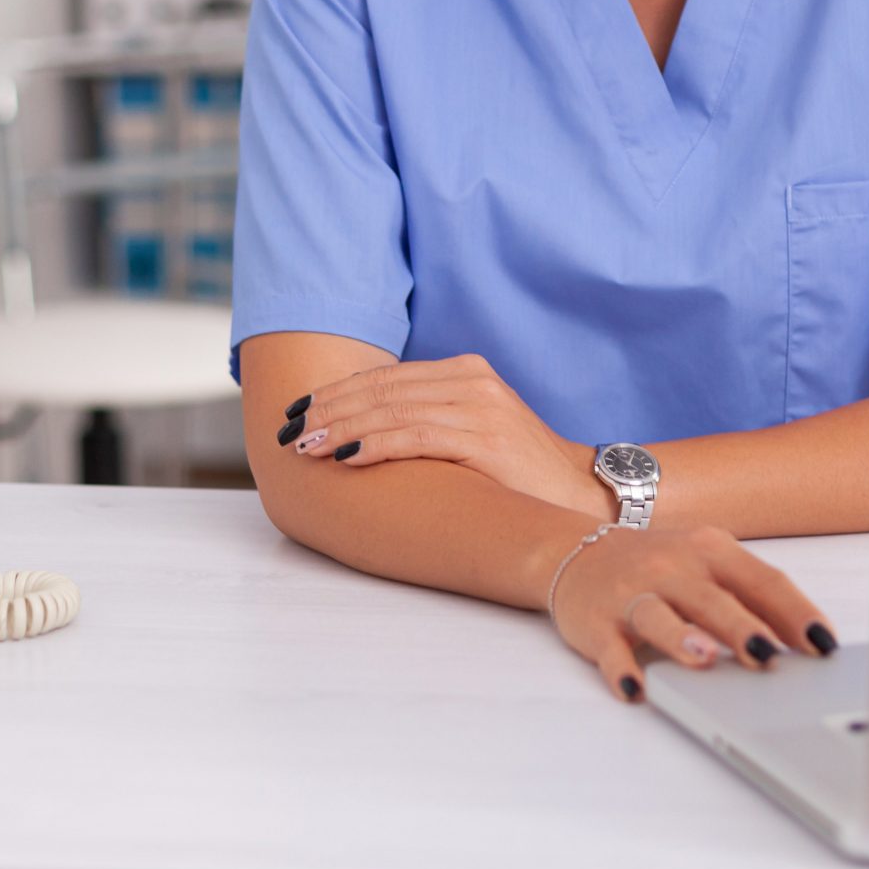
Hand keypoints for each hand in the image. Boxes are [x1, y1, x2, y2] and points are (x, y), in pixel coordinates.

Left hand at [276, 354, 605, 515]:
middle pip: (383, 390)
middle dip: (328, 410)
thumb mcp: (473, 432)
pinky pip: (417, 436)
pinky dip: (375, 444)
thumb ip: (430, 419)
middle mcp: (472, 380)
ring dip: (341, 428)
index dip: (336, 393)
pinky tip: (346, 458)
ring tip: (306, 446)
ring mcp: (481, 407)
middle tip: (289, 431)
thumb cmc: (518, 474)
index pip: (387, 378)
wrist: (578, 496)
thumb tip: (363, 430)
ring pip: (392, 411)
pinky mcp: (486, 438)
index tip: (297, 411)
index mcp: (466, 372)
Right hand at [549, 523, 839, 701]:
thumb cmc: (661, 567)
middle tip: (769, 656)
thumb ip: (752, 596)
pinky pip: (610, 648)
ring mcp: (632, 593)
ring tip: (704, 660)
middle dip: (741, 627)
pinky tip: (634, 687)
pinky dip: (621, 667)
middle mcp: (672, 568)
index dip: (795, 613)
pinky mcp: (597, 622)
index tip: (823, 645)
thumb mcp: (709, 564)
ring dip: (681, 638)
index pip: (762, 580)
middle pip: (712, 599)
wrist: (579, 553)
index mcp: (711, 551)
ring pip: (658, 615)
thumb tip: (805, 640)